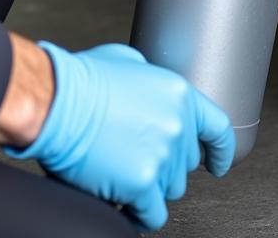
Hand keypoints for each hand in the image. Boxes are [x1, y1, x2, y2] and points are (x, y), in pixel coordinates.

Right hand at [4, 43, 234, 231]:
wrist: (56, 103)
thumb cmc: (81, 81)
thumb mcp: (126, 61)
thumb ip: (149, 78)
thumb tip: (148, 90)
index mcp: (178, 93)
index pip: (218, 127)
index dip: (221, 150)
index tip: (217, 163)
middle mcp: (177, 124)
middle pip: (187, 163)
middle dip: (165, 163)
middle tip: (136, 156)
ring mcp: (163, 155)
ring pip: (171, 189)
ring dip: (150, 186)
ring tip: (123, 172)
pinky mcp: (143, 183)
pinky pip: (153, 214)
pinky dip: (139, 215)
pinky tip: (126, 205)